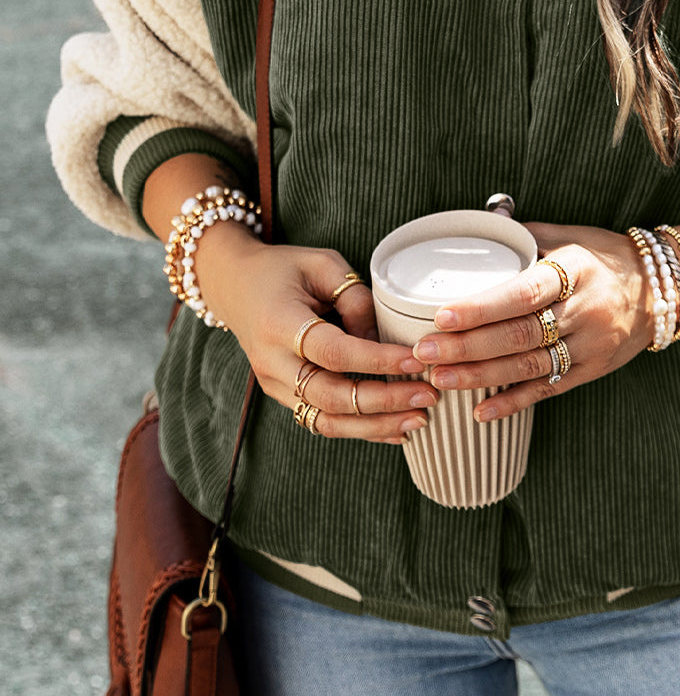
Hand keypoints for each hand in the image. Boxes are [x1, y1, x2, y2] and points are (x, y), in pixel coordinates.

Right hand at [194, 226, 435, 443]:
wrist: (235, 286)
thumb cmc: (283, 270)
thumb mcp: (322, 264)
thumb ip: (356, 298)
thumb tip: (384, 341)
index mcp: (278, 324)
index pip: (334, 352)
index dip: (377, 360)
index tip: (417, 359)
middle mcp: (272, 363)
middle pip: (331, 396)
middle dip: (384, 401)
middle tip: (428, 394)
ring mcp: (274, 385)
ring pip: (327, 420)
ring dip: (377, 425)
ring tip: (420, 418)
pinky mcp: (284, 397)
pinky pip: (324, 422)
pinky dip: (362, 430)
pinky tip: (397, 430)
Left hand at [408, 223, 650, 422]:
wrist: (661, 290)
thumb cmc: (604, 258)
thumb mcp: (570, 237)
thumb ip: (524, 237)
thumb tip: (479, 227)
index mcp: (575, 271)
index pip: (523, 292)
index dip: (482, 307)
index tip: (442, 316)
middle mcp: (584, 311)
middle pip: (519, 334)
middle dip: (468, 346)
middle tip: (424, 352)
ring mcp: (591, 346)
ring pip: (530, 366)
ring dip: (481, 376)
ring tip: (440, 378)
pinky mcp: (593, 371)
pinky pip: (548, 389)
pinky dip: (513, 402)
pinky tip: (480, 411)